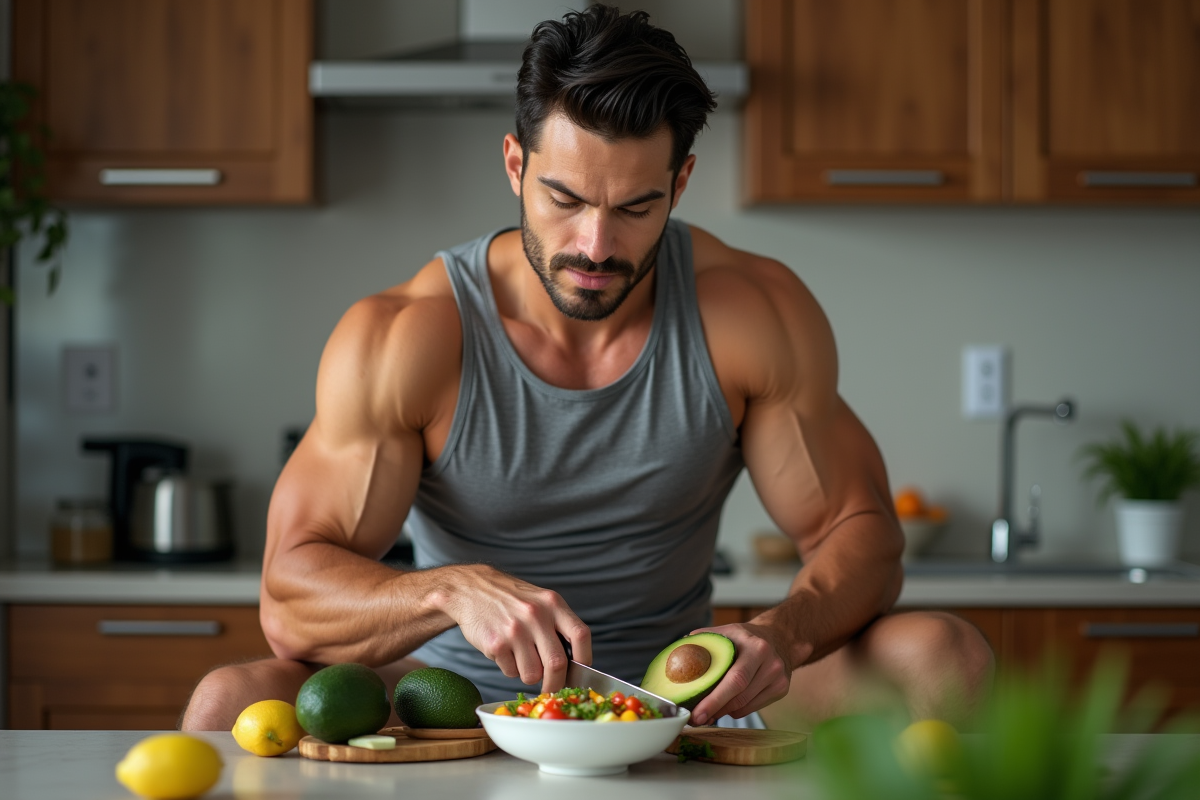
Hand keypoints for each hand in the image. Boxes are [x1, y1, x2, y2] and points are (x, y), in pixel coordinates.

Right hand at [436, 565, 590, 693]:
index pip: (580, 635)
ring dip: (528, 675)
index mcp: (552, 603)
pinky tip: (505, 651)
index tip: (581, 672)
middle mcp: (536, 616)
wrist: (472, 589)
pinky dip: (510, 669)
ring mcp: (515, 630)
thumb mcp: (541, 600)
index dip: (584, 659)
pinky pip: (511, 672)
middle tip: (552, 689)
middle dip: (556, 684)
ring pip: (533, 674)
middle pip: (557, 664)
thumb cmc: (511, 599)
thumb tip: (575, 663)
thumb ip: (558, 625)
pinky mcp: (496, 644)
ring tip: (520, 657)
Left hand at [687, 622, 791, 725]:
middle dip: (714, 709)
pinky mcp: (781, 689)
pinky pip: (752, 708)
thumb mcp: (725, 631)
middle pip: (740, 696)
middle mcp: (770, 663)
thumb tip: (677, 655)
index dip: (714, 700)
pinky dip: (735, 710)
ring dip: (723, 712)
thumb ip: (702, 641)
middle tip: (696, 718)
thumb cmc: (745, 637)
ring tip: (707, 712)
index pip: (734, 679)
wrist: (779, 637)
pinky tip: (726, 704)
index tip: (696, 713)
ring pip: (745, 706)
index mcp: (755, 647)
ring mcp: (778, 678)